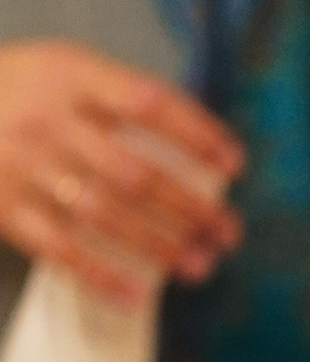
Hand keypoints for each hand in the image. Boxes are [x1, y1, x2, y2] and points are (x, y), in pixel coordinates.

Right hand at [0, 38, 241, 299]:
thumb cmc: (13, 89)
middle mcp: (47, 119)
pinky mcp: (4, 208)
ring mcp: (23, 166)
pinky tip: (136, 294)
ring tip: (201, 265)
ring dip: (159, 245)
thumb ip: (115, 96)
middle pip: (134, 172)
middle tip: (229, 231)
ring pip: (104, 215)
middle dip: (189, 206)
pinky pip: (59, 248)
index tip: (234, 164)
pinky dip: (99, 275)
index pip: (148, 103)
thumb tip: (195, 147)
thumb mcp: (57, 68)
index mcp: (68, 74)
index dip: (196, 134)